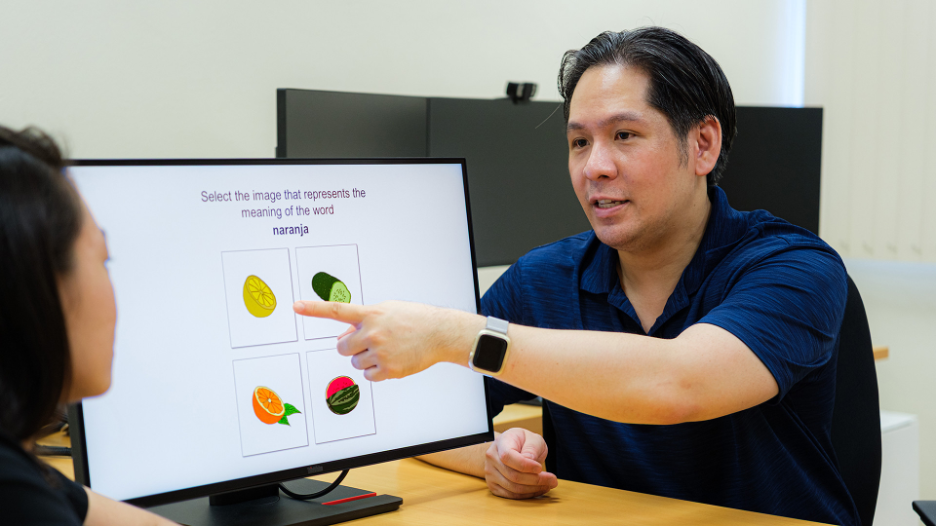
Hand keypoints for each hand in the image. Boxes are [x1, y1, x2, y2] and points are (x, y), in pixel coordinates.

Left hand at [293, 300, 482, 380]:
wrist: (440, 332)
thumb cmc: (413, 319)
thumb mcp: (387, 310)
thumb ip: (363, 320)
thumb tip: (343, 339)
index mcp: (371, 314)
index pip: (337, 310)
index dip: (314, 309)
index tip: (295, 306)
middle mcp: (372, 332)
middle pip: (342, 347)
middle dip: (351, 347)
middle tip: (369, 342)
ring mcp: (380, 351)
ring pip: (355, 362)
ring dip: (366, 358)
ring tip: (388, 348)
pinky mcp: (389, 369)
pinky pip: (368, 375)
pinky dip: (376, 370)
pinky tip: (392, 360)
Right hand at [485, 428, 557, 498]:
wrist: (509, 447)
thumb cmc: (522, 442)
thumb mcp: (531, 438)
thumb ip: (532, 447)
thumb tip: (531, 462)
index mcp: (501, 443)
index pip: (508, 456)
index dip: (525, 465)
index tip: (540, 468)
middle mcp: (492, 458)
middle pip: (513, 475)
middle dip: (536, 480)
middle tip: (553, 480)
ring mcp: (490, 473)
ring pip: (513, 487)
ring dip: (534, 489)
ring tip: (548, 485)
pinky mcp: (493, 485)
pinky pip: (511, 495)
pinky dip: (527, 495)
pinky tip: (538, 489)